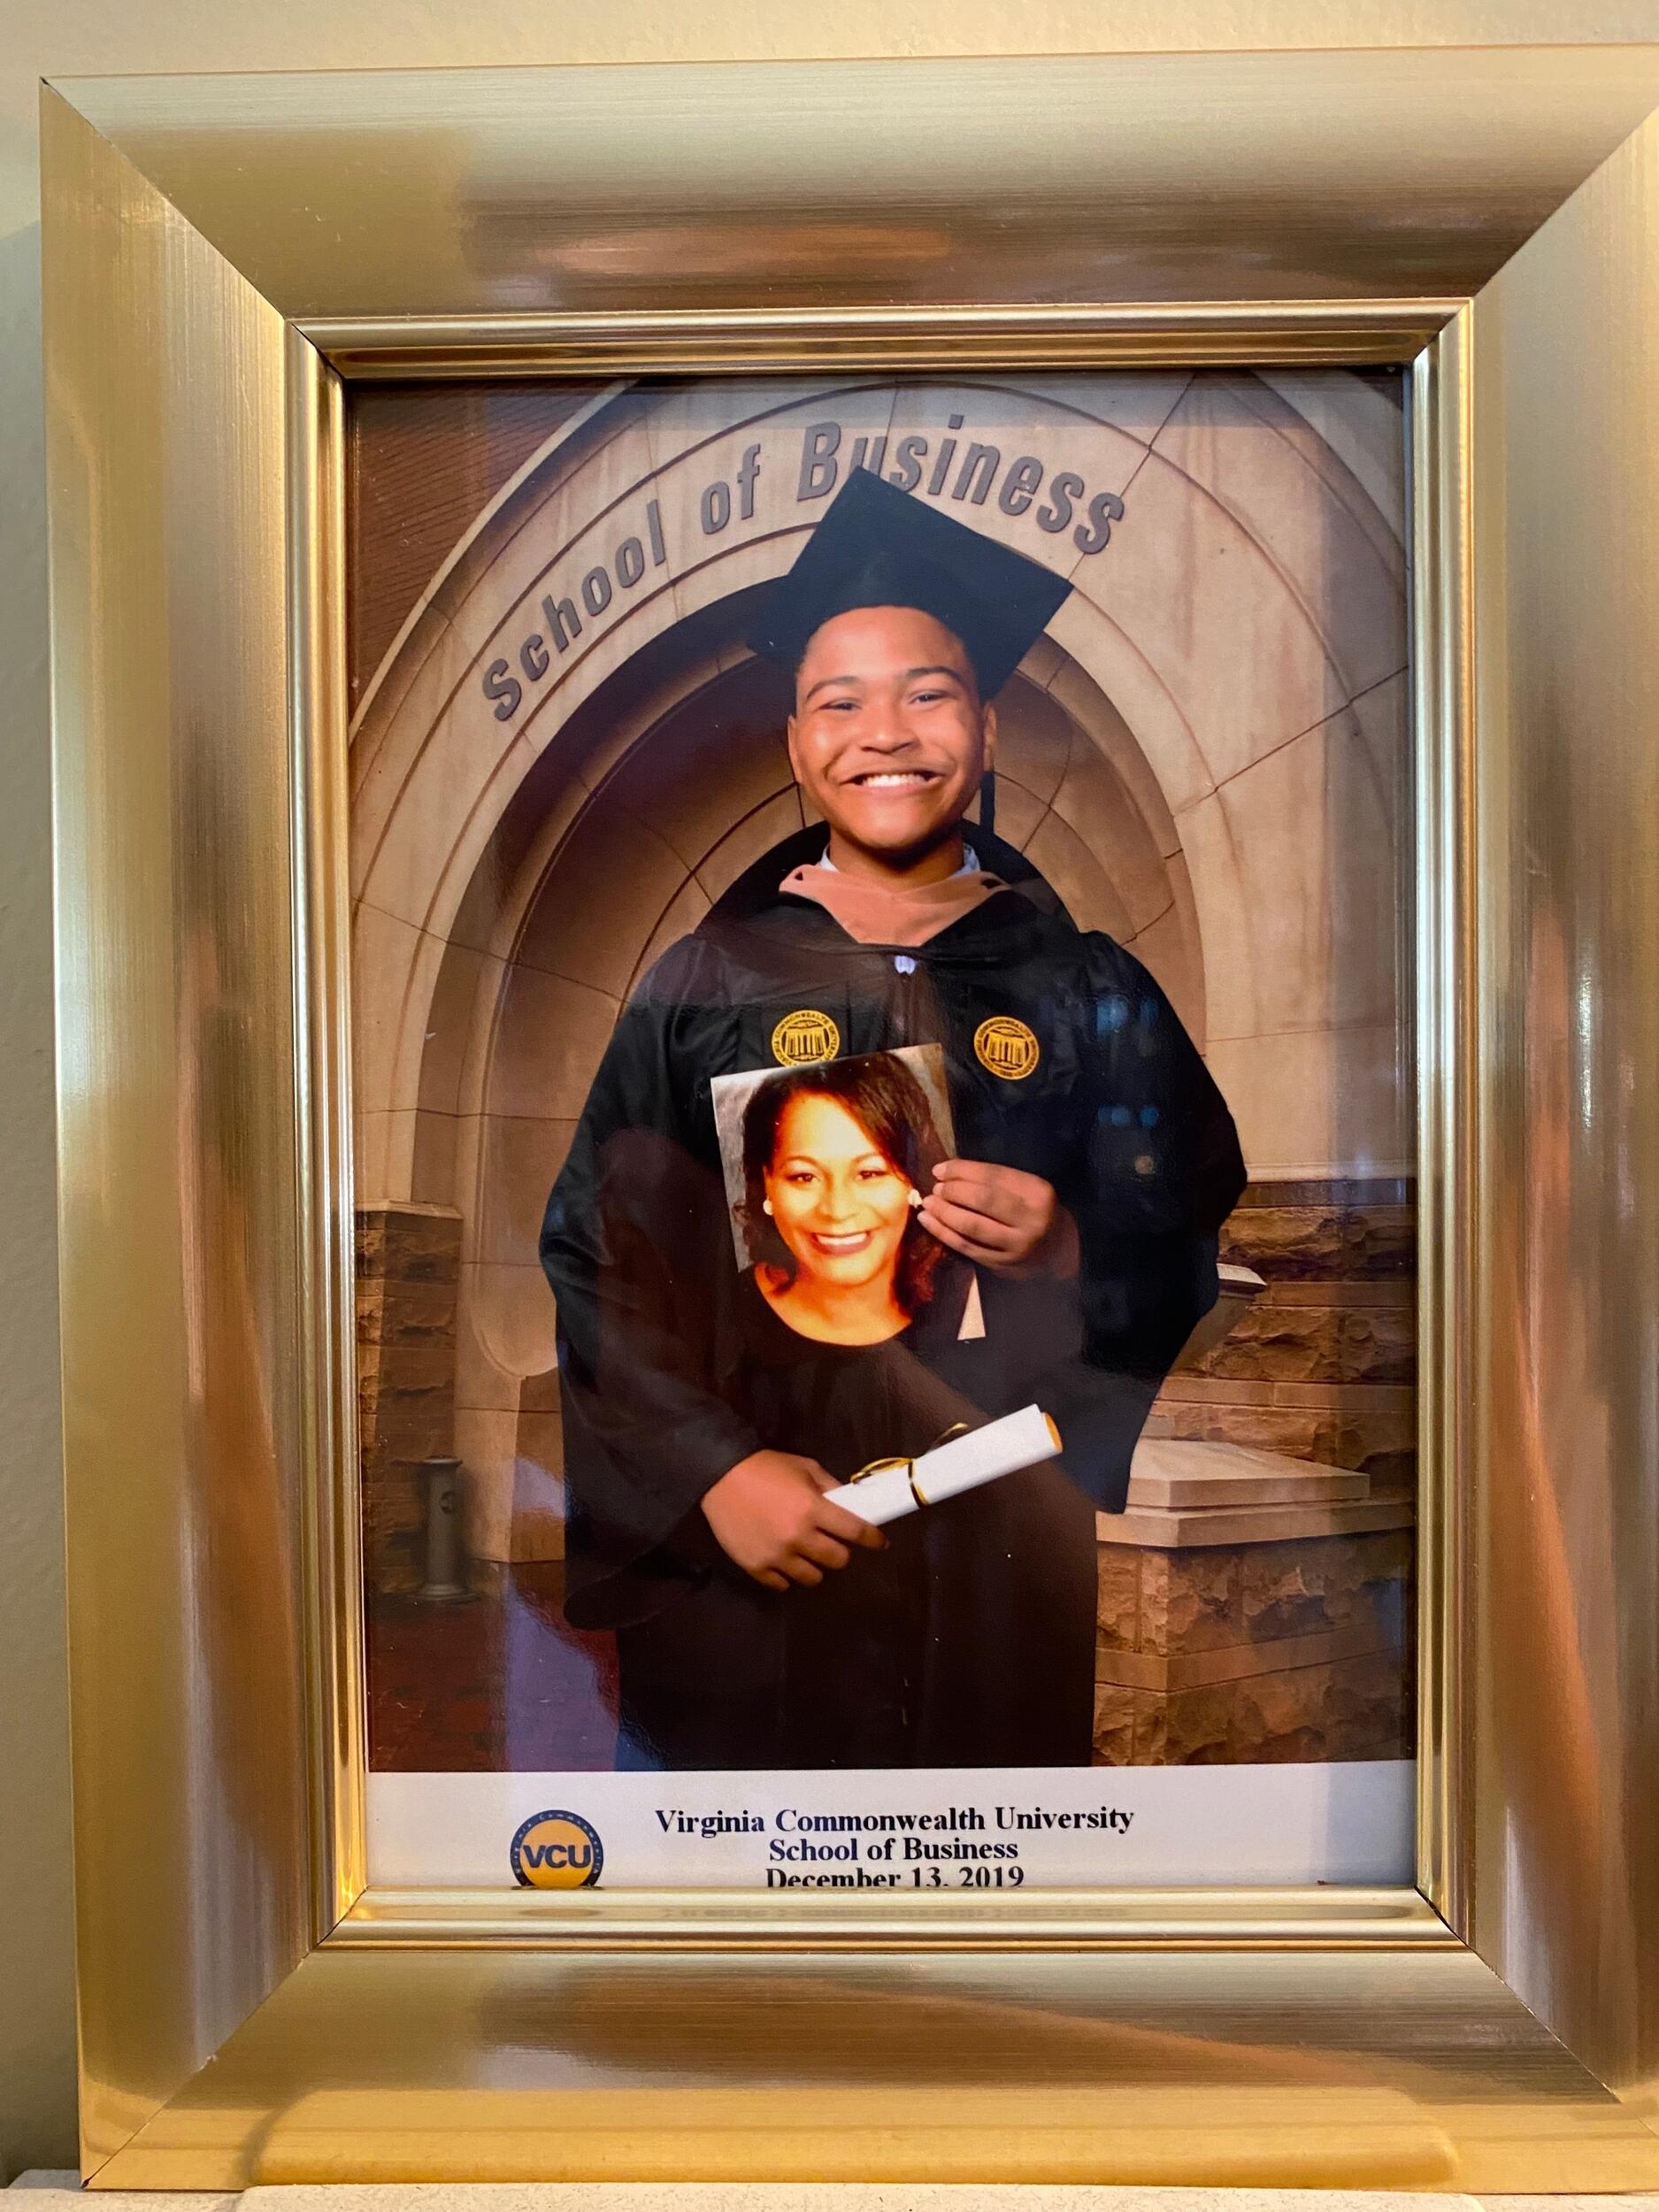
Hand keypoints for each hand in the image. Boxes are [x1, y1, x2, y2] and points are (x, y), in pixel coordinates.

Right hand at [700, 1450, 886, 1590]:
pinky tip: (784, 1560)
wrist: (719, 1475)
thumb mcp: (804, 1467)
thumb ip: (829, 1487)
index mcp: (813, 1508)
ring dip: (815, 1566)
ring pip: (813, 1578)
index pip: (855, 1531)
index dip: (872, 1538)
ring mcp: (776, 1555)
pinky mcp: (756, 1567)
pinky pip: (783, 1584)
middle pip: (838, 1560)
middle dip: (840, 1551)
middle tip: (832, 1542)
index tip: (878, 1542)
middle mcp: (798, 1536)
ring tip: (806, 1553)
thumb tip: (849, 1504)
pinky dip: (787, 1575)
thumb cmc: (765, 1468)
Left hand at [918, 1159, 1079, 1276]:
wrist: (1059, 1250)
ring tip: (928, 1203)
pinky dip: (943, 1233)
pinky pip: (966, 1247)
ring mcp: (1016, 1245)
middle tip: (936, 1188)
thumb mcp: (1028, 1189)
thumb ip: (996, 1180)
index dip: (962, 1171)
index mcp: (1038, 1192)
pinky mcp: (1002, 1264)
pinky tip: (927, 1221)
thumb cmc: (1035, 1211)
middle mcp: (1030, 1220)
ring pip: (972, 1226)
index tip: (939, 1169)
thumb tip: (948, 1172)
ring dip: (944, 1212)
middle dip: (953, 1191)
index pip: (994, 1176)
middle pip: (983, 1200)